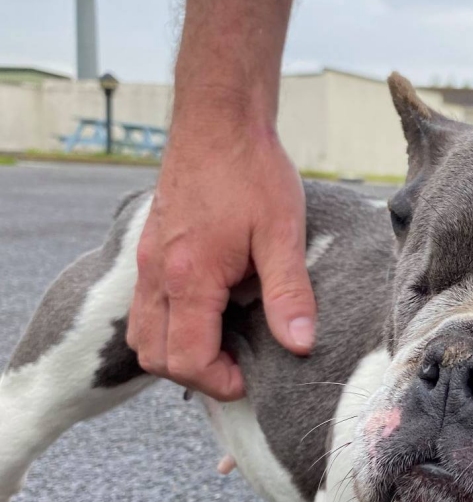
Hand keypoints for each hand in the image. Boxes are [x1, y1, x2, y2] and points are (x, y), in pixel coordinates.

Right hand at [127, 111, 316, 400]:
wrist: (218, 119)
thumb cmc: (252, 171)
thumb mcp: (282, 233)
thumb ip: (289, 294)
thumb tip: (301, 345)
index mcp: (189, 277)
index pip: (186, 360)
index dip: (220, 383)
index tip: (251, 379)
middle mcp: (156, 274)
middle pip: (155, 357)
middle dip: (197, 375)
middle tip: (239, 367)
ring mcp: (146, 262)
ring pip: (142, 336)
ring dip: (178, 353)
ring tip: (224, 344)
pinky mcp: (148, 252)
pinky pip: (144, 309)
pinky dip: (169, 328)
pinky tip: (210, 315)